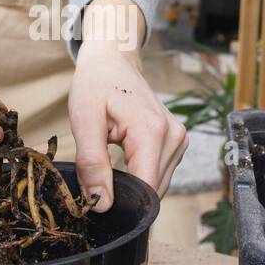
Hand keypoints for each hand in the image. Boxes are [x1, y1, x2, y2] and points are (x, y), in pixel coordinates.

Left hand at [68, 0, 187, 211]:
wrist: (113, 60)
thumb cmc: (96, 83)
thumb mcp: (83, 120)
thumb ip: (91, 163)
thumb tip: (101, 203)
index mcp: (153, 131)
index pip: (145, 189)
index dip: (122, 203)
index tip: (97, 203)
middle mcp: (174, 137)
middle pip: (152, 190)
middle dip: (125, 194)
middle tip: (96, 180)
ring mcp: (180, 140)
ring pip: (157, 186)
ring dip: (132, 185)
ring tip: (109, 164)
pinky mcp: (177, 143)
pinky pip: (159, 174)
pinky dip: (139, 176)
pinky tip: (122, 160)